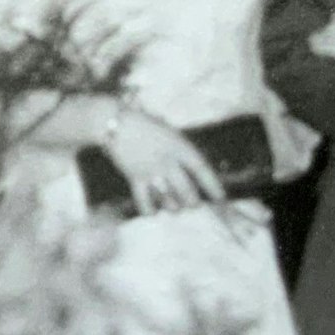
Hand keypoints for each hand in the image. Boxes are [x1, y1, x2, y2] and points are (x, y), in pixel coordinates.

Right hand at [103, 108, 225, 213]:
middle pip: (187, 191)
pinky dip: (150, 210)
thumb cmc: (143, 123)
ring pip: (169, 200)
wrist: (114, 122)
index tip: (221, 198)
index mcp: (179, 146)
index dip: (213, 186)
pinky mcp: (134, 178)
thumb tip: (192, 168)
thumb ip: (180, 149)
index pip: (202, 170)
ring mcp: (151, 171)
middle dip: (192, 202)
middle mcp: (167, 161)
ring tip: (174, 207)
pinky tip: (153, 212)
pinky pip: (144, 201)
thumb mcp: (168, 132)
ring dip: (173, 207)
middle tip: (192, 204)